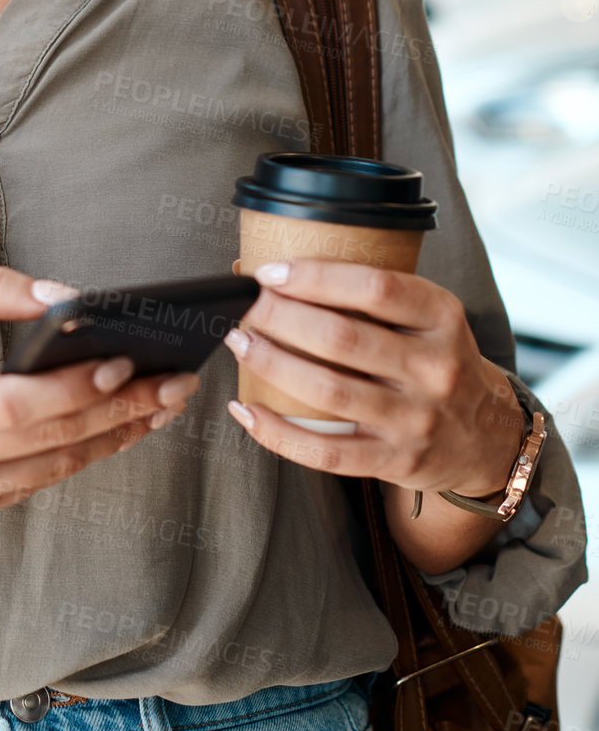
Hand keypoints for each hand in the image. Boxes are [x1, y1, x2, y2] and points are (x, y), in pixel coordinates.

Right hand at [0, 265, 201, 517]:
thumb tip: (63, 298)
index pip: (14, 405)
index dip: (73, 388)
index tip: (124, 361)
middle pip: (51, 439)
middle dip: (122, 408)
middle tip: (178, 380)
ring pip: (57, 466)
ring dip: (119, 434)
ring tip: (167, 401)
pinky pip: (42, 479)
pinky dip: (88, 453)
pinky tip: (125, 425)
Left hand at [222, 259, 523, 500]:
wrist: (490, 435)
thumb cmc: (438, 360)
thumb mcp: (427, 318)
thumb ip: (369, 295)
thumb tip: (272, 270)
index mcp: (442, 318)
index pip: (376, 288)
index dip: (316, 278)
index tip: (270, 272)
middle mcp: (434, 368)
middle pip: (342, 338)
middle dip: (280, 318)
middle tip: (245, 307)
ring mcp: (416, 419)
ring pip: (328, 391)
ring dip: (271, 364)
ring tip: (239, 343)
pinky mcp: (396, 461)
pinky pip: (326, 452)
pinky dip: (278, 432)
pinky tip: (247, 411)